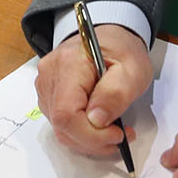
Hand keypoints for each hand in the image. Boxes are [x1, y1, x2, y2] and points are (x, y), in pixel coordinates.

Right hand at [35, 23, 151, 157]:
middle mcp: (49, 76)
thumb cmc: (121, 49)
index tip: (118, 134)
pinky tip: (100, 126)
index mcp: (68, 64)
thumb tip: (97, 120)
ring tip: (114, 131)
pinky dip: (81, 133)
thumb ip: (116, 93)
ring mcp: (45, 86)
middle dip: (94, 141)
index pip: (67, 114)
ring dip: (89, 140)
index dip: (91, 134)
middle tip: (122, 136)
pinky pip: (61, 124)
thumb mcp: (133, 68)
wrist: (107, 36)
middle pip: (62, 125)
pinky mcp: (48, 95)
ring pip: (60, 129)